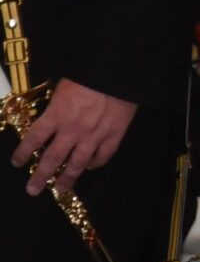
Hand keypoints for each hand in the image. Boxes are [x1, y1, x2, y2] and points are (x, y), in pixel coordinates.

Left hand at [11, 79, 136, 199]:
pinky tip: (89, 166)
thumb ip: (56, 105)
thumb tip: (51, 117)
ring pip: (77, 164)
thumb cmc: (90, 73)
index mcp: (57, 114)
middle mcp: (72, 129)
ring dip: (67, 178)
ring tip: (60, 188)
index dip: (22, 153)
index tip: (17, 162)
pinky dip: (94, 164)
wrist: (120, 71)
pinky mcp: (114, 135)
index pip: (34, 139)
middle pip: (52, 158)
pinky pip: (102, 156)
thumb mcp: (64, 86)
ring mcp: (94, 135)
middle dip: (40, 176)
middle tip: (33, 189)